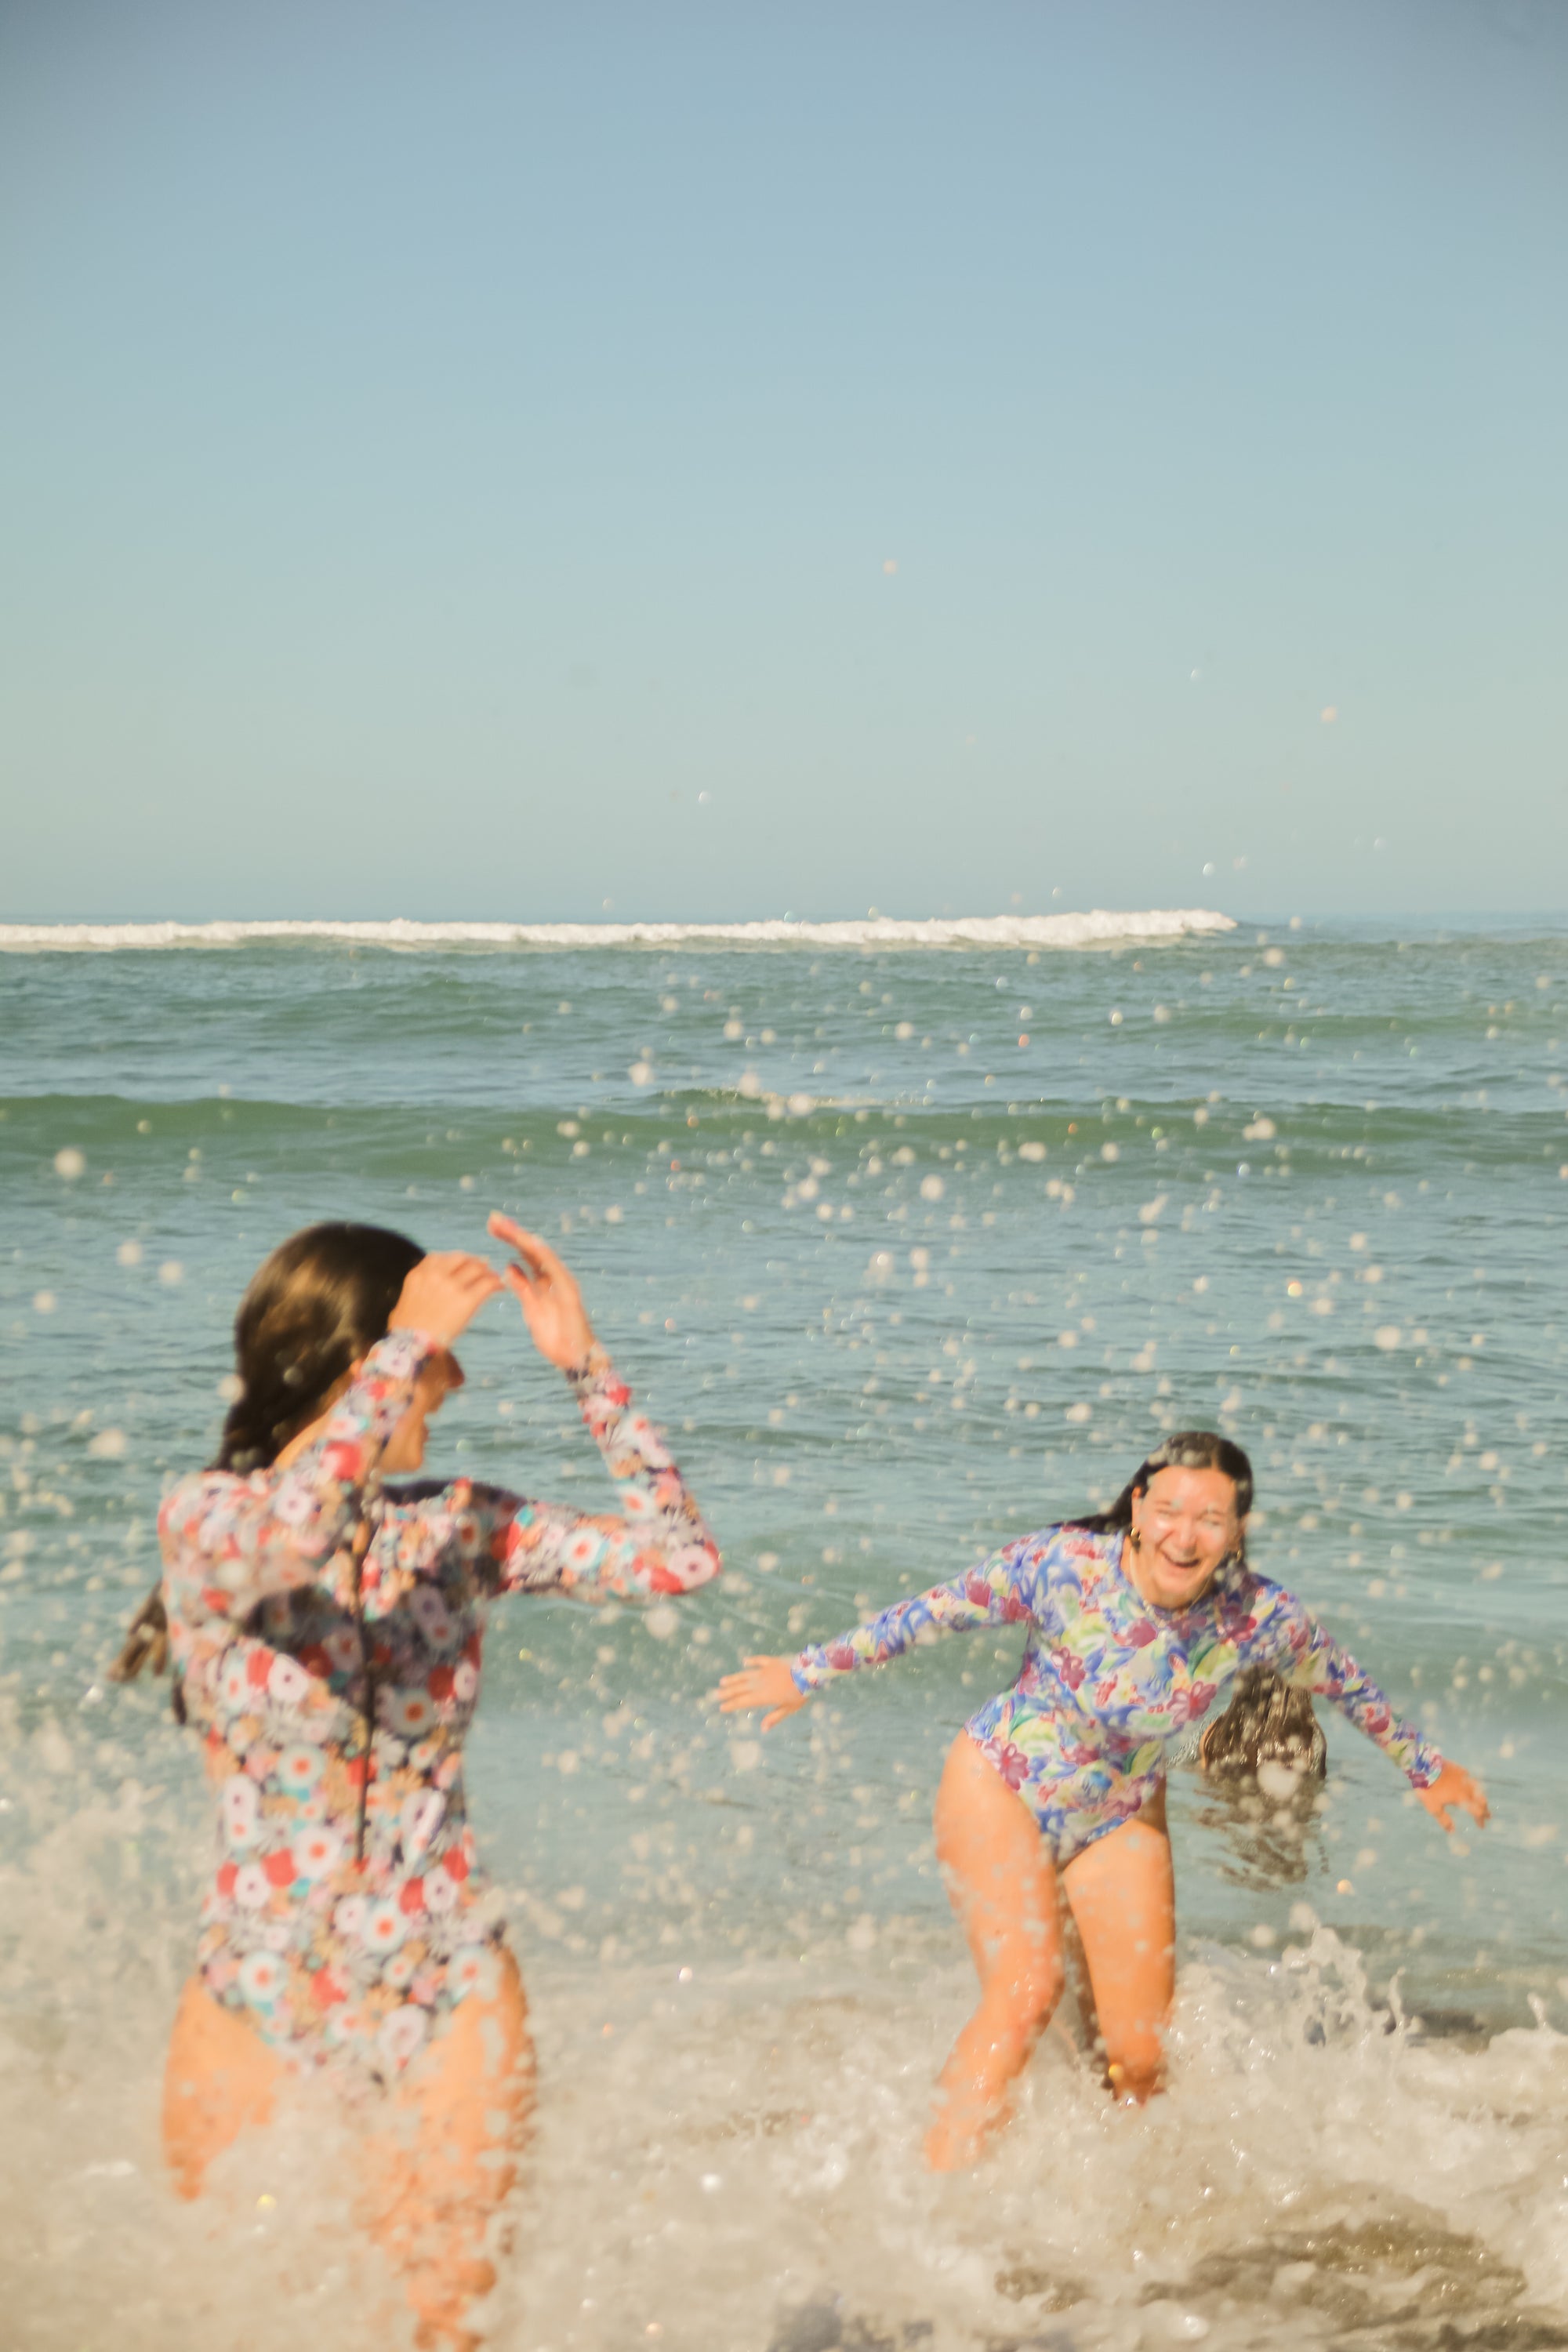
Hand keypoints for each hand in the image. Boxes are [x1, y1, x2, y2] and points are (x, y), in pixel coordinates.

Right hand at [390, 1252, 503, 1348]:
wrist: (411, 1346)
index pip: (441, 1257)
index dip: (456, 1260)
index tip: (464, 1264)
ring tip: (493, 1277)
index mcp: (420, 1274)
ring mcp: (452, 1286)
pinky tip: (499, 1287)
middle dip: (474, 1262)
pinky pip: (487, 1284)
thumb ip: (419, 1289)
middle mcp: (436, 1275)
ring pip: (477, 1268)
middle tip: (483, 1268)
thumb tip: (427, 1291)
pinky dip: (496, 1283)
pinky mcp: (467, 1300)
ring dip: (487, 1271)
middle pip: (462, 1259)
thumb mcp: (405, 1301)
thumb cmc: (406, 1330)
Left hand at [488, 1214, 595, 1370]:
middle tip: (493, 1219)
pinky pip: (555, 1271)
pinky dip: (545, 1256)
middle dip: (512, 1233)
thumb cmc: (555, 1336)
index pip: (523, 1254)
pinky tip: (532, 1243)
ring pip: (541, 1255)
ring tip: (507, 1227)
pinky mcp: (569, 1292)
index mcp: (542, 1281)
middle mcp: (553, 1277)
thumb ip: (522, 1288)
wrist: (575, 1356)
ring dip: (524, 1240)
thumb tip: (508, 1267)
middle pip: (530, 1250)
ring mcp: (562, 1283)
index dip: (509, 1239)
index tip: (492, 1226)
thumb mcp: (531, 1310)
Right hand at [716, 1655, 808, 1732]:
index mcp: (763, 1696)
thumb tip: (763, 1729)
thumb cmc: (800, 1693)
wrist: (808, 1672)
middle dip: (728, 1692)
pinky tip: (745, 1661)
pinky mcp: (771, 1662)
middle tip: (716, 1694)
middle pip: (740, 1688)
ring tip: (723, 1680)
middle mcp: (760, 1683)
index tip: (721, 1707)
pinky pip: (759, 1660)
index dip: (732, 1704)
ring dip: (734, 1678)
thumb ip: (775, 1717)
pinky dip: (751, 1661)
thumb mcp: (789, 1709)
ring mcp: (765, 1671)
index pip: (743, 1701)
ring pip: (745, 1675)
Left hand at [1418, 1759, 1488, 1833]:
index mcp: (1462, 1798)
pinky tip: (1469, 1783)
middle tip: (1488, 1815)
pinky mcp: (1458, 1768)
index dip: (1480, 1820)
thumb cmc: (1428, 1788)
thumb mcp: (1434, 1808)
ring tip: (1482, 1801)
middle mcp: (1466, 1787)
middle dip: (1485, 1808)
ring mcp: (1463, 1776)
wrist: (1424, 1766)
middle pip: (1481, 1799)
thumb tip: (1452, 1831)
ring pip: (1478, 1788)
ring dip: (1481, 1796)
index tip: (1481, 1826)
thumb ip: (1444, 1820)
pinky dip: (1472, 1784)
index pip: (1477, 1811)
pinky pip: (1469, 1777)